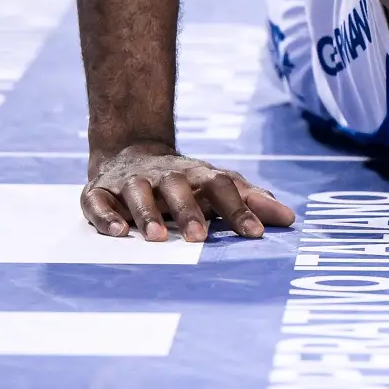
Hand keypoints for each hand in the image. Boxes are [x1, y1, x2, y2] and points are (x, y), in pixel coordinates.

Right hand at [82, 142, 297, 240]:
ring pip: (138, 192)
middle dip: (189, 211)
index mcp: (197, 175)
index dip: (239, 208)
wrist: (130, 150)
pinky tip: (118, 233)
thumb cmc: (185, 181)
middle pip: (179, 187)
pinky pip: (99, 202)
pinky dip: (106, 216)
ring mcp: (131, 182)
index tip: (255, 233)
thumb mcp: (217, 186)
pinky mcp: (99, 191)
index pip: (222, 186)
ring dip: (147, 213)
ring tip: (156, 238)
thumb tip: (290, 218)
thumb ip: (251, 201)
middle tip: (199, 238)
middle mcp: (165, 176)